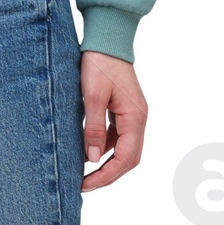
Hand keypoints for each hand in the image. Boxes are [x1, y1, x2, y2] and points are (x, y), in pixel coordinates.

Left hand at [80, 51, 146, 191]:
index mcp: (135, 118)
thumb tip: (92, 159)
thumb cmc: (100, 64)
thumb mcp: (92, 97)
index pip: (125, 158)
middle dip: (108, 175)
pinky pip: (118, 136)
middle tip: (84, 185)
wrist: (107, 39)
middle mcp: (139, 119)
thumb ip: (93, 129)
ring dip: (106, 163)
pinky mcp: (124, 110)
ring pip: (124, 149)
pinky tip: (87, 150)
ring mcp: (133, 115)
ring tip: (84, 172)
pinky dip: (104, 147)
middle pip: (129, 159)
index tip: (85, 184)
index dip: (106, 175)